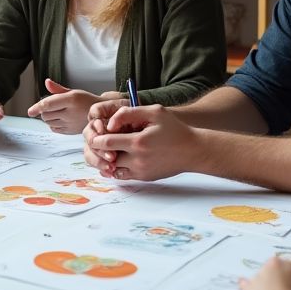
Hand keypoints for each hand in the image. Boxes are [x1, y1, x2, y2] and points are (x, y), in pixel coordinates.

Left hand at [27, 79, 100, 133]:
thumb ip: (57, 89)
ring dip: (48, 118)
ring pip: (48, 122)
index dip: (37, 107)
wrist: (100, 114)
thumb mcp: (73, 92)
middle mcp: (70, 112)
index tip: (30, 111)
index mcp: (71, 99)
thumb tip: (46, 82)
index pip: (49, 104)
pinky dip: (53, 124)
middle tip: (51, 107)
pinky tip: (60, 119)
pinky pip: (53, 129)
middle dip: (43, 111)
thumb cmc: (85, 101)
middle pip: (45, 114)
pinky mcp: (70, 132)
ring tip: (57, 112)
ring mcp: (70, 123)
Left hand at [83, 104, 198, 180]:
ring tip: (110, 149)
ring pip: (112, 169)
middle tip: (100, 140)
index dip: (97, 137)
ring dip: (107, 160)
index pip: (105, 143)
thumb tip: (110, 122)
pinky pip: (122, 175)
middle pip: (106, 157)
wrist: (193, 151)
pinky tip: (119, 156)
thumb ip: (129, 113)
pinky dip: (117, 167)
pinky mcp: (144, 178)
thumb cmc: (174, 129)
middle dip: (100, 149)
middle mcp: (138, 160)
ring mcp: (140, 171)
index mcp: (138, 142)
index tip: (97, 131)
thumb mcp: (154, 112)